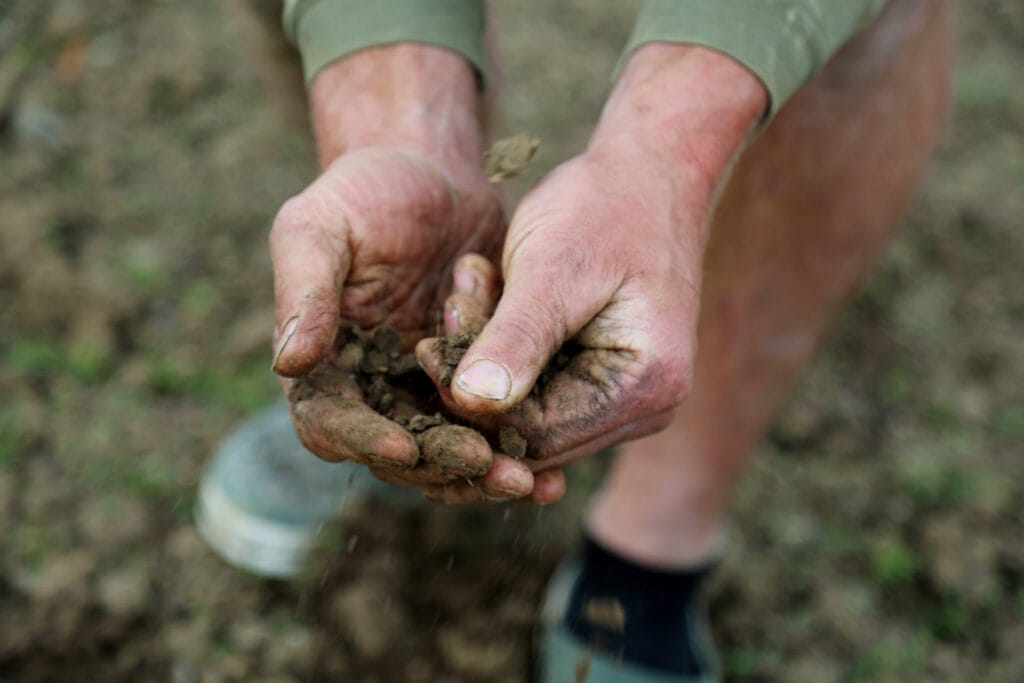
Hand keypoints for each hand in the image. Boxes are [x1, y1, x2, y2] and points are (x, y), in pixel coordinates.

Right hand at [270, 46, 551, 498]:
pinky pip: (491, 428)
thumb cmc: (366, 192)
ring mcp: (422, 390)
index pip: (331, 423)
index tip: (406, 448)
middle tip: (490, 470)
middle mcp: (369, 390)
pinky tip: (553, 469)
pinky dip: (515, 448)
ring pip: (448, 452)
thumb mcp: (320, 228)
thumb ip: (304, 292)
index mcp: (321, 365)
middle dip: (443, 466)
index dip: (366, 441)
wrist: (436, 173)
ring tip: (532, 484)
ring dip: (485, 474)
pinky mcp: (471, 382)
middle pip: (398, 452)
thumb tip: (288, 364)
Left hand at [416, 45, 768, 491]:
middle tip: (455, 302)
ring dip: (488, 352)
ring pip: (528, 407)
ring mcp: (627, 397)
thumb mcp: (553, 268)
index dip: (473, 405)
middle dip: (478, 375)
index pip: (536, 437)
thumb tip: (471, 404)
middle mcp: (645, 409)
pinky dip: (504, 343)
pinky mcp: (603, 376)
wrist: (649, 168)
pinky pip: (538, 382)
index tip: (431, 344)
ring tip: (475, 282)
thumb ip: (516, 338)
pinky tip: (490, 290)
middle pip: (531, 432)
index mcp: (644, 390)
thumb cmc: (606, 206)